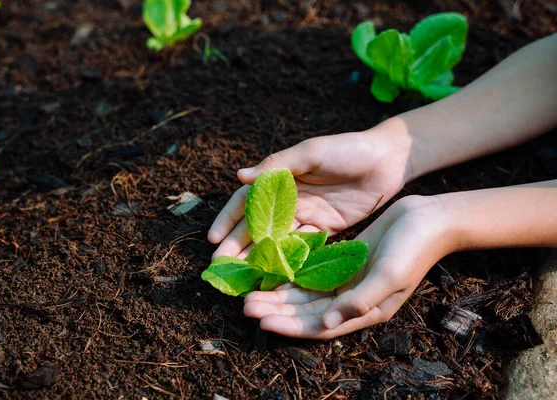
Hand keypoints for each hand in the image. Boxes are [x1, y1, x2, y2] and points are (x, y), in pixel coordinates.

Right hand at [207, 118, 413, 257]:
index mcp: (280, 179)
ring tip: (242, 277)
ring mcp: (306, 216)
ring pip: (276, 241)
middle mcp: (289, 200)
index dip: (229, 220)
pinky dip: (287, 262)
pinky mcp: (325, 230)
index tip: (214, 239)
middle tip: (220, 267)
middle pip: (257, 227)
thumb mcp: (312, 152)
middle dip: (237, 246)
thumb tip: (239, 176)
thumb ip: (278, 164)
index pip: (247, 201)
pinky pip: (302, 248)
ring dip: (258, 258)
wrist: (388, 160)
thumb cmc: (347, 149)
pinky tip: (274, 276)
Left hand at [243, 195, 456, 338]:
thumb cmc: (414, 247)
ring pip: (307, 294)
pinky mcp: (345, 263)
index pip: (320, 325)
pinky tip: (274, 273)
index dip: (290, 325)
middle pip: (307, 312)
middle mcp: (354, 301)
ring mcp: (349, 282)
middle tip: (246, 305)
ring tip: (252, 293)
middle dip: (277, 310)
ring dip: (280, 295)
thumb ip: (360, 299)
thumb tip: (328, 323)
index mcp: (366, 310)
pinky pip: (314, 275)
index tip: (261, 320)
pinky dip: (294, 276)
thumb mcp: (389, 274)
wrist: (429, 219)